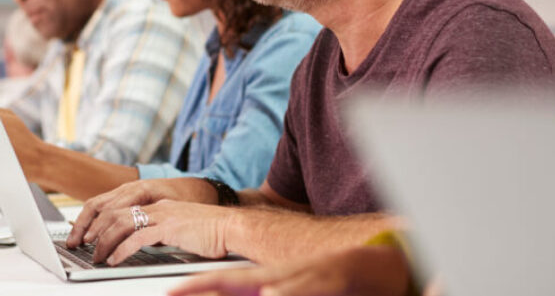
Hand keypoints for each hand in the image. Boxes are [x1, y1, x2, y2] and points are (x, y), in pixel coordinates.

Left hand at [87, 199, 236, 264]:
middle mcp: (157, 206)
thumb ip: (162, 233)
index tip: (91, 234)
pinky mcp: (169, 227)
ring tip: (96, 256)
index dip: (102, 220)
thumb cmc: (211, 232)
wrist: (231, 227)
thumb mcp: (181, 230)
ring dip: (104, 241)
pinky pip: (137, 237)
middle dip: (95, 230)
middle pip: (115, 213)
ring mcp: (162, 215)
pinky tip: (114, 259)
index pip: (121, 208)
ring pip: (122, 224)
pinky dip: (121, 249)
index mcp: (158, 205)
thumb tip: (146, 244)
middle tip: (84, 245)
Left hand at [167, 245, 413, 295]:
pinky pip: (308, 286)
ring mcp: (307, 274)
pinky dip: (291, 291)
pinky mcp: (333, 276)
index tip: (169, 294)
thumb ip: (278, 293)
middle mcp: (284, 276)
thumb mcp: (298, 293)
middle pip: (237, 283)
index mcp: (273, 282)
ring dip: (245, 292)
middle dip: (204, 288)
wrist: (385, 263)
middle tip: (174, 294)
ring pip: (271, 284)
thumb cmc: (340, 285)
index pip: (228, 285)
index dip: (197, 289)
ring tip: (215, 293)